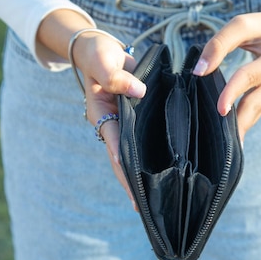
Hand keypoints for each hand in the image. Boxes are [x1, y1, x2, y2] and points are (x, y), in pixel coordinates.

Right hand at [73, 32, 144, 210]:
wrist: (101, 51)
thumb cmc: (99, 55)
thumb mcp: (103, 60)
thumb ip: (117, 76)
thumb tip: (140, 92)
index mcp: (101, 114)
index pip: (113, 140)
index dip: (122, 158)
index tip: (131, 179)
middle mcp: (110, 125)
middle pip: (121, 159)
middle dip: (130, 182)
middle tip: (142, 207)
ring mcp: (122, 125)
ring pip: (131, 156)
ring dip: (139, 177)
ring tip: (153, 201)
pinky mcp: (134, 121)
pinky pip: (141, 144)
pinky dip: (148, 160)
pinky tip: (161, 175)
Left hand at [193, 0, 260, 141]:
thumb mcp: (243, 25)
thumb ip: (219, 44)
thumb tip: (199, 71)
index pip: (249, 77)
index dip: (232, 92)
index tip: (219, 109)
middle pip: (255, 104)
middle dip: (238, 123)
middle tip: (220, 144)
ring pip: (255, 114)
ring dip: (239, 128)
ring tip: (221, 148)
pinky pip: (255, 114)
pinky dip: (241, 123)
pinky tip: (228, 137)